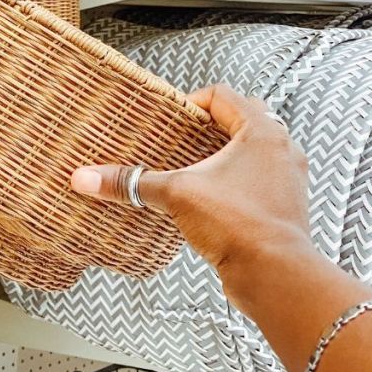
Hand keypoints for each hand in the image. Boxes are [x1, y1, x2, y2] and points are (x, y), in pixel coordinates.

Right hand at [70, 84, 312, 303]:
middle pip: (239, 119)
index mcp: (262, 132)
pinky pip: (254, 178)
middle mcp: (281, 149)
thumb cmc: (241, 227)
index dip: (189, 102)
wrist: (275, 276)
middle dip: (204, 128)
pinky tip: (205, 198)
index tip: (167, 121)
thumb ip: (130, 183)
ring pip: (250, 150)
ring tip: (188, 168)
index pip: (222, 95)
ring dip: (219, 154)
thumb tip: (86, 178)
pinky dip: (230, 180)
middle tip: (175, 140)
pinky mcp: (281, 205)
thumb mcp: (176, 195)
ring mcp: (285, 178)